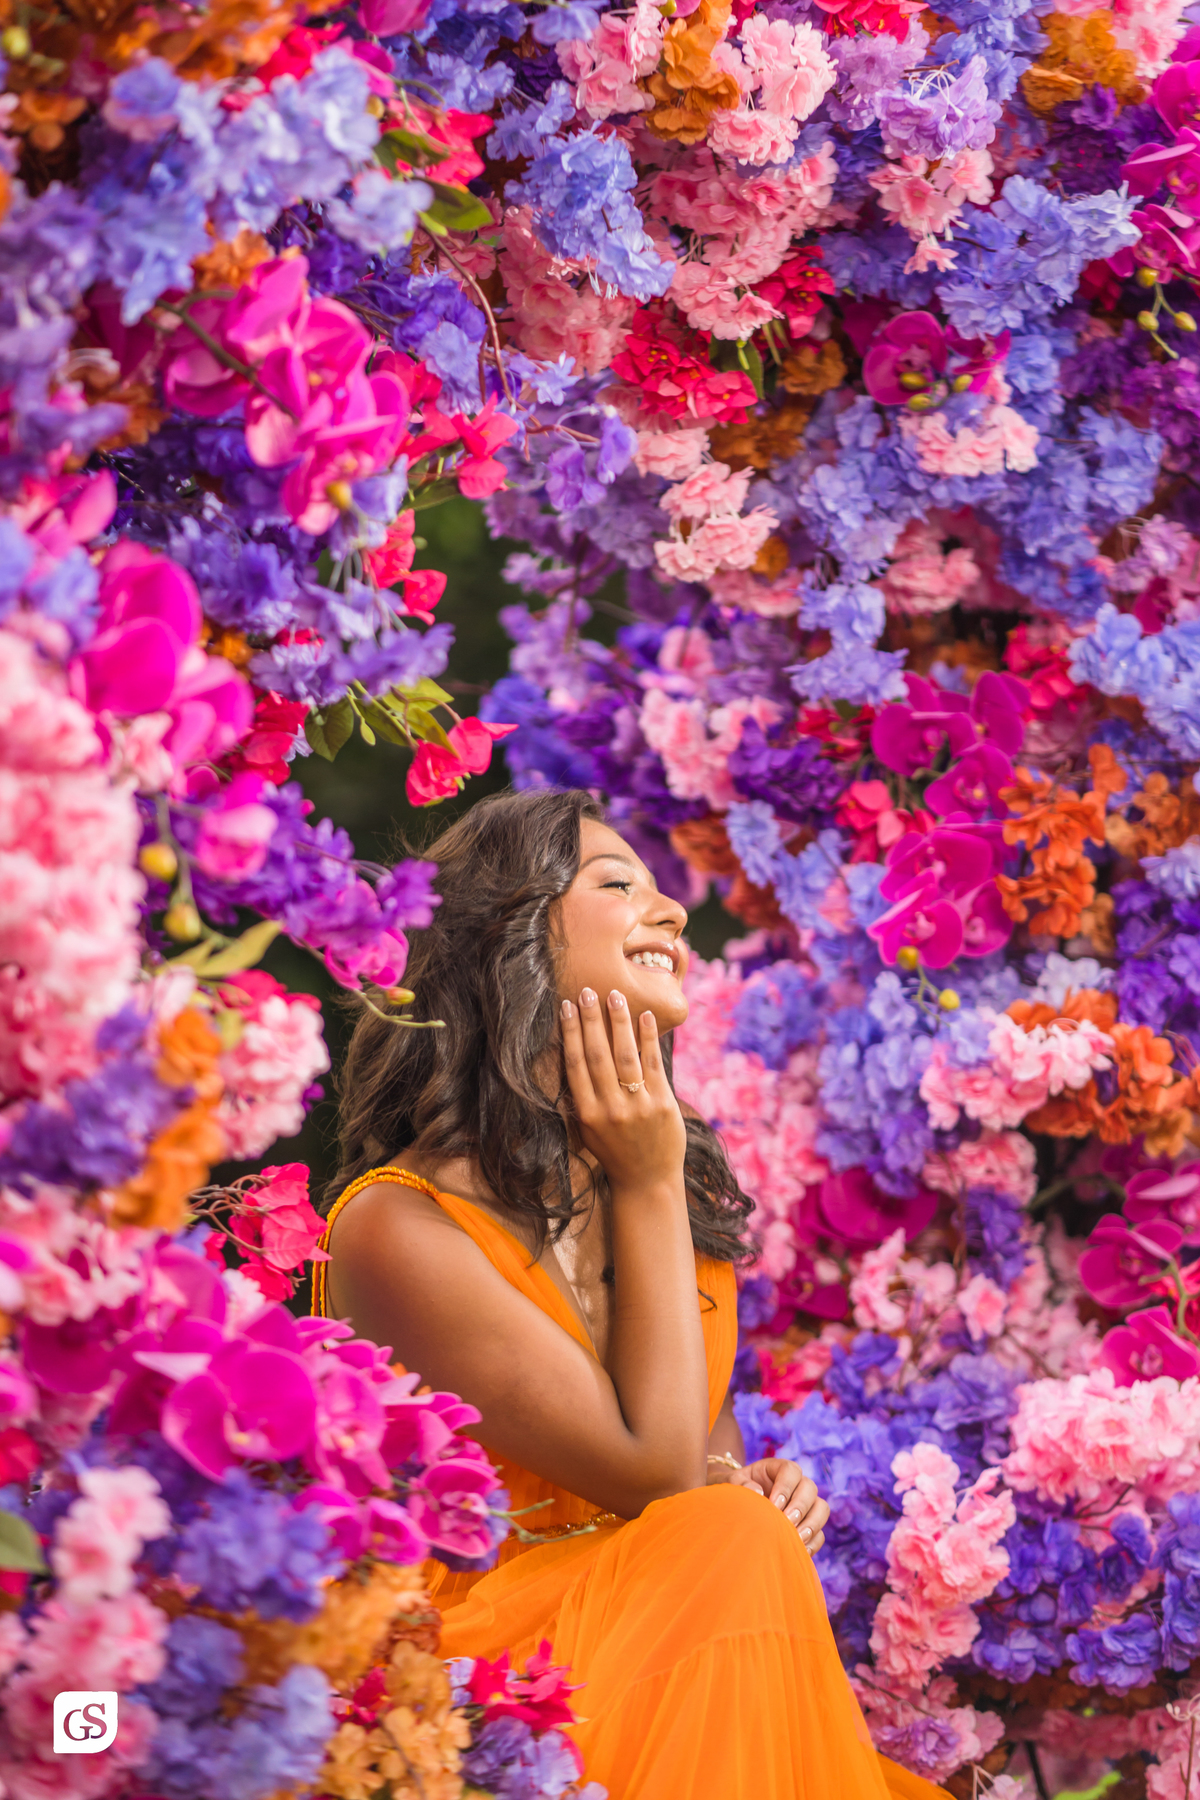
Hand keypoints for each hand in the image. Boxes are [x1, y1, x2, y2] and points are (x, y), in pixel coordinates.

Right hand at [561, 988, 685, 1194]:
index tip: (566, 1007)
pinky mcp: (663, 1104)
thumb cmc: (614, 1152)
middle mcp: (610, 1109)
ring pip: (625, 1055)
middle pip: (598, 1055)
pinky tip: (644, 1017)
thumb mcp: (587, 1130)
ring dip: (619, 1022)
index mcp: (586, 1114)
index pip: (575, 1064)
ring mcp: (638, 1106)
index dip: (570, 1033)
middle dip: (591, 1020)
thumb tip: (572, 1054)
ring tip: (615, 996)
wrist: (647, 1181)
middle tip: (588, 992)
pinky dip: (648, 1038)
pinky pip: (653, 1064)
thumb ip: (581, 1098)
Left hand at [707, 1457, 828, 1552]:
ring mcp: (805, 1506)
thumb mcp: (731, 1484)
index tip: (773, 1504)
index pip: (791, 1470)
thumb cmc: (735, 1493)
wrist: (738, 1511)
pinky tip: (798, 1551)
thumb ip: (740, 1484)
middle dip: (800, 1506)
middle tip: (786, 1522)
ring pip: (821, 1509)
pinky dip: (813, 1543)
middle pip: (810, 1488)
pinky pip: (820, 1534)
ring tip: (796, 1538)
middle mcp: (796, 1485)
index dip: (786, 1486)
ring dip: (812, 1524)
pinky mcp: (808, 1527)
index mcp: (778, 1470)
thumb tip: (758, 1492)